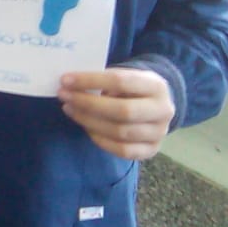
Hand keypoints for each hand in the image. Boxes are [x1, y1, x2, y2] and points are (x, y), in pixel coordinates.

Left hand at [59, 68, 174, 159]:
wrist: (155, 105)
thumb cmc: (132, 88)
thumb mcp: (125, 76)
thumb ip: (104, 80)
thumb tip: (72, 85)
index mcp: (156, 86)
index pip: (120, 81)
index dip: (90, 81)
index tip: (65, 80)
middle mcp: (163, 110)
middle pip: (122, 111)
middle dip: (88, 104)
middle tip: (64, 96)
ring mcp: (159, 133)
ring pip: (120, 132)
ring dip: (89, 121)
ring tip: (70, 109)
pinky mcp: (151, 150)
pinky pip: (122, 150)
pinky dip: (100, 139)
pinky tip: (85, 127)